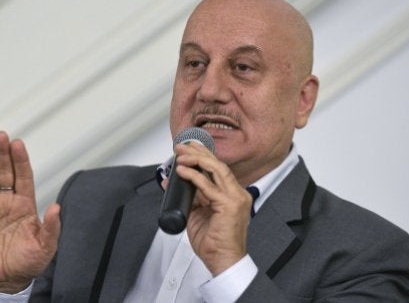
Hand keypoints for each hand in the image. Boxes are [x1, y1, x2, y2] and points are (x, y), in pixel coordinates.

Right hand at [0, 131, 60, 292]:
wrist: (8, 278)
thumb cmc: (30, 261)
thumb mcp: (46, 246)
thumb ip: (51, 227)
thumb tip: (56, 207)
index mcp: (26, 205)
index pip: (24, 177)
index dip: (21, 160)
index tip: (18, 143)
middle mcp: (8, 202)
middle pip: (5, 172)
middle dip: (3, 154)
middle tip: (0, 135)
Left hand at [172, 142, 252, 275]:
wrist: (223, 261)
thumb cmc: (213, 243)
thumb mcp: (197, 214)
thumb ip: (189, 197)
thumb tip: (171, 182)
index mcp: (232, 195)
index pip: (218, 169)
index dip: (203, 157)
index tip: (188, 149)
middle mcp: (237, 194)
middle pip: (218, 165)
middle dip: (199, 152)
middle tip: (182, 146)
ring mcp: (236, 198)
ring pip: (216, 169)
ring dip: (196, 159)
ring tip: (181, 154)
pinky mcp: (230, 205)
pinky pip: (209, 186)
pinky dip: (194, 176)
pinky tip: (182, 171)